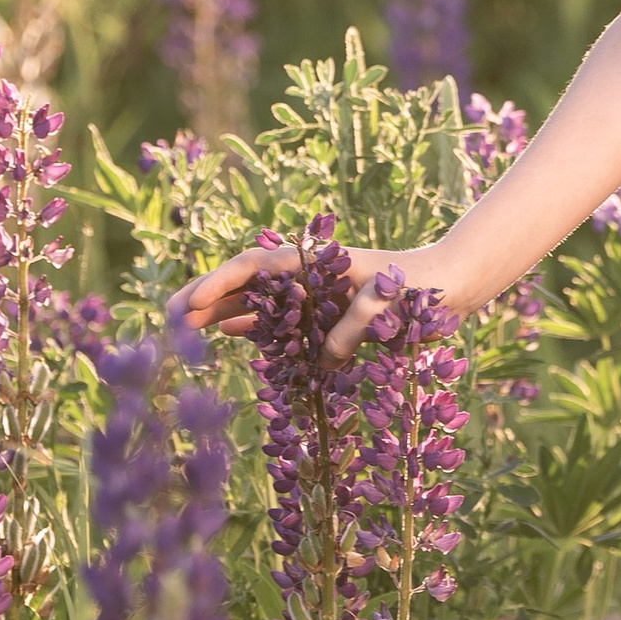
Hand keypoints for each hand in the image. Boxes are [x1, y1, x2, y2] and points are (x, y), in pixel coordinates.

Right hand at [178, 242, 456, 359]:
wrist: (453, 284)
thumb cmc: (423, 286)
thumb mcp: (388, 306)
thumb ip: (353, 327)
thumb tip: (322, 358)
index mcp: (317, 261)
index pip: (255, 268)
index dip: (218, 285)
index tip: (188, 305)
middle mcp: (309, 274)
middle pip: (247, 283)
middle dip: (207, 298)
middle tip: (167, 319)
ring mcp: (316, 293)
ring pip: (259, 301)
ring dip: (223, 312)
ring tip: (184, 330)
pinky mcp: (327, 314)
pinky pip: (282, 319)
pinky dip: (255, 325)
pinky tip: (230, 335)